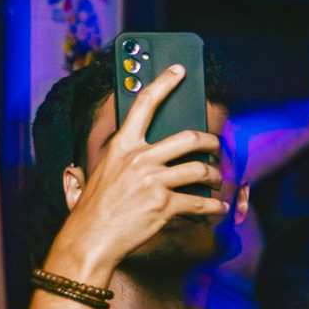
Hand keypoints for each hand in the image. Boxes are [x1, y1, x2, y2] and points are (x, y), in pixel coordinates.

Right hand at [44, 63, 226, 286]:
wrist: (90, 238)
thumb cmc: (96, 207)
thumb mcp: (104, 171)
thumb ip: (125, 157)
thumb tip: (147, 150)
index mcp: (122, 146)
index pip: (144, 103)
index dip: (164, 83)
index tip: (179, 70)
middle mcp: (139, 158)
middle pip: (189, 138)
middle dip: (210, 142)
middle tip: (216, 147)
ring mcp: (153, 181)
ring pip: (200, 169)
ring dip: (216, 176)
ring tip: (218, 181)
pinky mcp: (165, 204)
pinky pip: (201, 202)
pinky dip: (214, 207)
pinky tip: (218, 209)